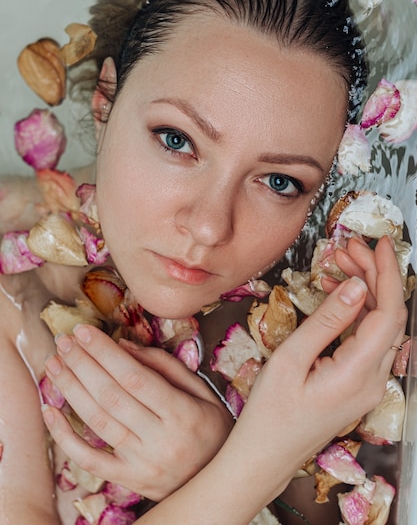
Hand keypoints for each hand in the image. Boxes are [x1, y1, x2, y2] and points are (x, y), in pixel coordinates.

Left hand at [43, 332, 233, 500]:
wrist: (220, 481)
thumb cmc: (213, 430)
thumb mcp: (203, 392)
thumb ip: (166, 366)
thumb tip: (123, 346)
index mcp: (182, 413)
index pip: (135, 377)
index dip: (105, 352)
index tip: (84, 331)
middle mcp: (161, 440)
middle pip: (111, 396)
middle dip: (82, 364)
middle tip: (64, 341)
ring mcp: (142, 464)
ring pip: (97, 422)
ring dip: (70, 389)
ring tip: (54, 364)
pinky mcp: (128, 480)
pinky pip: (89, 459)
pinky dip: (64, 436)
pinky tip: (50, 411)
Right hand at [224, 236, 406, 503]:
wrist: (265, 456)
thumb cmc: (269, 412)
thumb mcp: (291, 359)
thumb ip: (327, 321)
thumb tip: (357, 286)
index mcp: (358, 373)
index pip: (389, 313)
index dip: (386, 274)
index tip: (376, 244)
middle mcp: (373, 379)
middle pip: (389, 316)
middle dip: (374, 275)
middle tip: (348, 247)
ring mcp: (369, 384)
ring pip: (380, 326)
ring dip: (366, 291)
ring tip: (339, 263)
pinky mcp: (358, 384)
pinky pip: (367, 340)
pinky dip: (356, 312)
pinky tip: (336, 294)